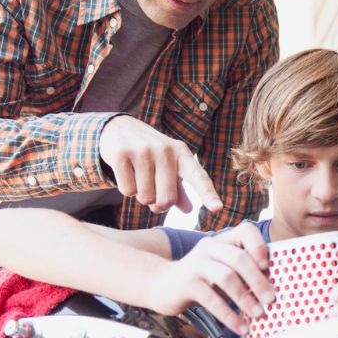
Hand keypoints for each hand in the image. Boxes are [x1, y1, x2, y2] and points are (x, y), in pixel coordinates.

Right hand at [99, 116, 222, 213]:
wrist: (119, 127)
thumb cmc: (150, 154)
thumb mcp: (169, 166)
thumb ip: (179, 189)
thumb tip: (189, 210)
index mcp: (181, 153)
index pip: (198, 177)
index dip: (208, 194)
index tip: (218, 209)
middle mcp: (165, 150)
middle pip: (167, 199)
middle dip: (158, 204)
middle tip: (153, 192)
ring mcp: (143, 151)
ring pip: (145, 198)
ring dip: (141, 196)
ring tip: (138, 178)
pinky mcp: (121, 154)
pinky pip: (128, 191)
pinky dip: (126, 189)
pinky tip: (126, 173)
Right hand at [148, 222, 273, 334]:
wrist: (159, 284)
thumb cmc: (198, 279)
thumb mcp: (219, 268)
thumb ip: (241, 272)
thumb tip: (270, 290)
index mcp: (222, 241)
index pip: (246, 230)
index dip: (259, 246)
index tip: (268, 266)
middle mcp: (209, 247)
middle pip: (239, 258)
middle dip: (259, 281)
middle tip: (270, 299)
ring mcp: (195, 264)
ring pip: (227, 278)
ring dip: (246, 299)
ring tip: (258, 314)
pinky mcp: (186, 283)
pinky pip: (211, 299)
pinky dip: (229, 315)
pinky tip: (239, 326)